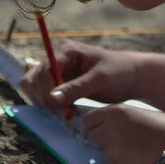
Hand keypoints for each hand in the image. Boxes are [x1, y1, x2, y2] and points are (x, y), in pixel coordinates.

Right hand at [20, 39, 146, 114]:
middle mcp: (57, 58)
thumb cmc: (120, 72)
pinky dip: (47, 104)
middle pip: (32, 79)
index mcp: (66, 50)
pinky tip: (62, 109)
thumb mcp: (100, 80)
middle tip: (63, 113)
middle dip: (43, 98)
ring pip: (33, 87)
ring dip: (44, 102)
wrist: (131, 77)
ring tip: (65, 112)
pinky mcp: (59, 83)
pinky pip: (41, 94)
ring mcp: (57, 71)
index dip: (47, 91)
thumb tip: (51, 99)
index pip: (43, 71)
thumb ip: (76, 88)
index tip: (59, 109)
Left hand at [83, 104, 164, 163]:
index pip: (89, 119)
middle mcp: (109, 131)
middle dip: (102, 141)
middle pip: (93, 137)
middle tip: (123, 145)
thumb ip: (121, 120)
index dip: (96, 125)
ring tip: (140, 154)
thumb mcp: (143, 115)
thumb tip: (108, 127)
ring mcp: (112, 153)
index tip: (102, 130)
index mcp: (116, 113)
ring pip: (104, 156)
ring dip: (116, 156)